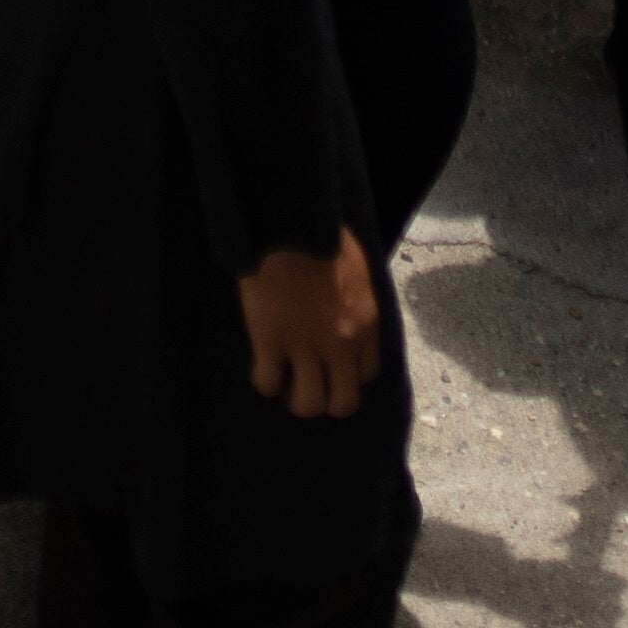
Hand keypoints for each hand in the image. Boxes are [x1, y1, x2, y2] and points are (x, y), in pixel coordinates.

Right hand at [236, 235, 386, 417]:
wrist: (290, 222)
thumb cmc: (323, 234)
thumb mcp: (358, 268)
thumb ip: (357, 298)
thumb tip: (348, 307)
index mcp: (366, 323)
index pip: (367, 374)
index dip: (347, 374)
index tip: (333, 365)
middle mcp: (342, 343)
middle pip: (342, 403)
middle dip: (325, 399)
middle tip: (308, 383)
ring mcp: (306, 346)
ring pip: (307, 404)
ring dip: (294, 397)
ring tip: (284, 381)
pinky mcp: (271, 341)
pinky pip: (267, 383)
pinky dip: (263, 379)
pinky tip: (260, 365)